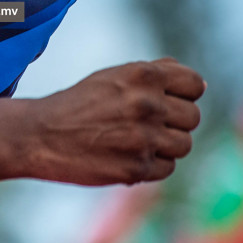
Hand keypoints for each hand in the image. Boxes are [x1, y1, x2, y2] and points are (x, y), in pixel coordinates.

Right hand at [29, 57, 205, 185]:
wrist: (42, 135)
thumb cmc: (82, 103)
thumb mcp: (116, 75)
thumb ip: (157, 74)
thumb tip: (200, 84)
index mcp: (144, 76)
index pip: (195, 85)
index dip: (185, 94)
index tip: (169, 101)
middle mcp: (147, 104)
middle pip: (193, 117)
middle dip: (175, 122)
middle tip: (148, 124)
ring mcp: (143, 138)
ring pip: (184, 145)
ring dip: (166, 145)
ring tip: (138, 140)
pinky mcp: (136, 168)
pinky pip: (167, 168)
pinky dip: (153, 165)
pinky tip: (129, 156)